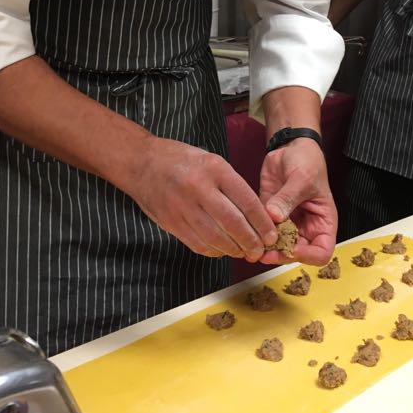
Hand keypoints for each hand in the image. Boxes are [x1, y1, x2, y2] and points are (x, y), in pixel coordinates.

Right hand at [127, 137, 276, 261]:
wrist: (141, 163)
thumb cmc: (180, 160)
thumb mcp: (210, 160)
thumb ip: (231, 185)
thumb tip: (255, 214)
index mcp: (214, 169)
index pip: (247, 201)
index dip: (262, 223)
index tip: (272, 235)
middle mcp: (199, 188)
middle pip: (233, 224)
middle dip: (251, 242)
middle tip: (260, 250)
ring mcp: (183, 207)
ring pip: (216, 239)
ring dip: (234, 250)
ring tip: (244, 252)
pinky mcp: (171, 223)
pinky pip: (198, 244)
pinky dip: (214, 251)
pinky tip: (222, 250)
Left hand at [257, 138, 337, 265]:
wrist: (290, 146)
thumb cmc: (307, 161)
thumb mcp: (302, 178)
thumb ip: (288, 198)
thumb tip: (274, 216)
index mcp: (323, 222)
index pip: (321, 252)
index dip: (307, 256)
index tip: (291, 248)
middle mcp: (306, 227)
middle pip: (296, 253)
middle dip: (280, 255)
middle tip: (264, 252)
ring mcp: (287, 223)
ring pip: (277, 246)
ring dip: (265, 248)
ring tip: (251, 244)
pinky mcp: (270, 215)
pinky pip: (263, 231)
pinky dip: (254, 234)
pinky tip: (244, 231)